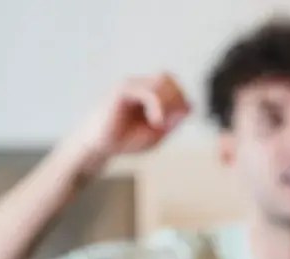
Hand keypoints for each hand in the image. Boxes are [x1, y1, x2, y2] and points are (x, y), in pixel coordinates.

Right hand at [71, 73, 190, 162]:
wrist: (99, 147)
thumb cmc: (125, 141)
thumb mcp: (157, 133)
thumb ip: (173, 120)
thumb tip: (189, 106)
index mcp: (148, 93)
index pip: (174, 86)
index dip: (180, 102)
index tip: (172, 124)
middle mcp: (140, 85)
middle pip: (170, 79)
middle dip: (176, 101)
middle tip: (167, 122)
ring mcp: (131, 85)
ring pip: (162, 81)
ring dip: (168, 104)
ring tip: (158, 123)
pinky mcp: (123, 90)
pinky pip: (150, 91)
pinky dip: (158, 106)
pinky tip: (155, 122)